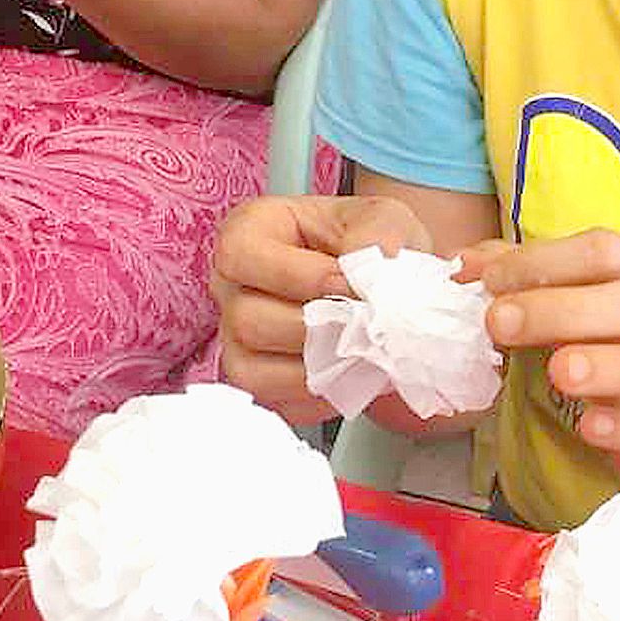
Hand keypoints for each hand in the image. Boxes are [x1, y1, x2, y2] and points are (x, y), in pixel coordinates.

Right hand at [212, 194, 434, 421]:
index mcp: (250, 233)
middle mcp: (232, 287)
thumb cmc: (371, 246)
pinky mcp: (259, 380)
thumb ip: (376, 236)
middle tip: (363, 325)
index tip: (347, 285)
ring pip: (255, 368)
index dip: (298, 276)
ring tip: (363, 351)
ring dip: (318, 365)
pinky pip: (275, 401)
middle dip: (316, 328)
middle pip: (248, 320)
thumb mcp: (384, 220)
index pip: (242, 256)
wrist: (387, 286)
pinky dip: (318, 393)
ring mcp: (237, 338)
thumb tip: (367, 277)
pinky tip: (350, 373)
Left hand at [466, 231, 619, 487]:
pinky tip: (590, 426)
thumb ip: (523, 276)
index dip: (544, 261)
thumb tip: (461, 266)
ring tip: (559, 373)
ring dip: (613, 368)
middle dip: (563, 311)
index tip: (491, 283)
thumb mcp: (577, 298)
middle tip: (500, 324)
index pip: (603, 251)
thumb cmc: (619, 340)